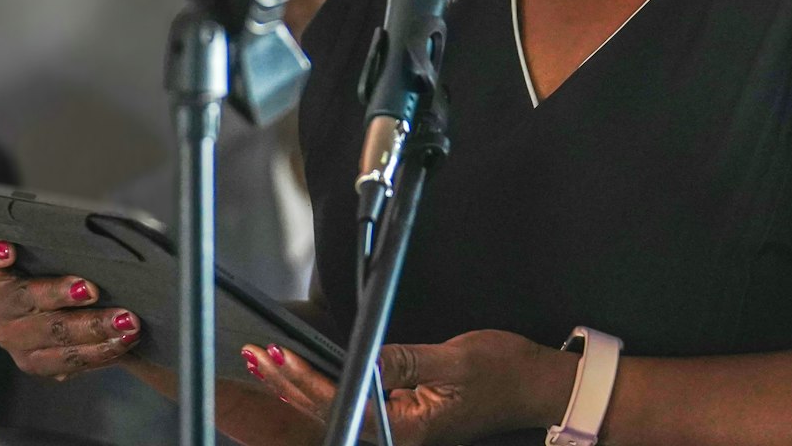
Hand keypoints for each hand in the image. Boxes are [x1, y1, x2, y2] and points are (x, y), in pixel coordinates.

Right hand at [0, 234, 144, 379]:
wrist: (90, 312)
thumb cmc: (76, 266)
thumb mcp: (68, 252)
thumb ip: (70, 244)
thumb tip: (107, 234)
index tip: (8, 251)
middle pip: (23, 298)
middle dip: (60, 294)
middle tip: (93, 289)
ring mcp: (14, 337)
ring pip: (49, 335)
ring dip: (91, 328)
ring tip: (127, 321)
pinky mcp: (35, 363)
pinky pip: (65, 362)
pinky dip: (99, 351)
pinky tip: (123, 341)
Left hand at [244, 329, 573, 445]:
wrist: (534, 386)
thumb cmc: (503, 372)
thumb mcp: (455, 360)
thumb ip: (406, 361)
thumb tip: (365, 357)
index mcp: (408, 428)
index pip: (343, 402)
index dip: (305, 379)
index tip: (279, 357)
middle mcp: (397, 435)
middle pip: (330, 411)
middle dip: (288, 384)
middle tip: (256, 356)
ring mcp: (397, 429)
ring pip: (336, 410)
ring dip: (299, 389)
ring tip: (265, 364)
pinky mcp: (400, 418)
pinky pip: (352, 407)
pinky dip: (322, 390)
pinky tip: (301, 377)